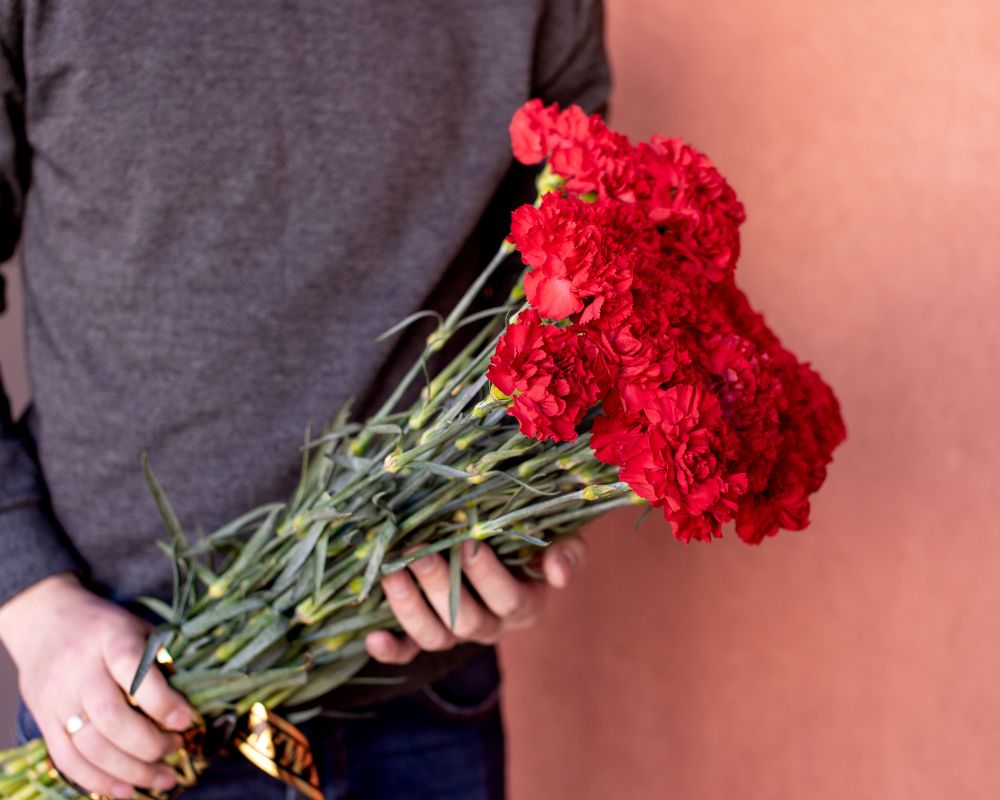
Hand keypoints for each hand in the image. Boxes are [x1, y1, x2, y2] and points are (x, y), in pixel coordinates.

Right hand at [0, 574, 194, 798]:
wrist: (46, 620)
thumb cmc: (106, 627)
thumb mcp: (139, 627)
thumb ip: (161, 659)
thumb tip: (196, 700)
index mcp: (111, 638)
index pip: (135, 674)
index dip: (163, 703)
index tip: (188, 721)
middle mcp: (80, 669)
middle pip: (111, 718)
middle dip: (150, 744)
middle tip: (177, 748)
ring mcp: (57, 697)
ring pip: (89, 746)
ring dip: (130, 771)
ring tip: (163, 779)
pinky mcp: (44, 719)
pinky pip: (67, 759)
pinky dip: (98, 781)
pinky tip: (126, 790)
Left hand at [365, 536, 585, 663]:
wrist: (508, 537)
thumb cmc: (536, 534)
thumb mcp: (562, 538)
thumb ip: (568, 552)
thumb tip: (556, 572)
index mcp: (525, 605)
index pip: (508, 599)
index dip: (486, 575)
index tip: (466, 542)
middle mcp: (491, 625)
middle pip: (466, 619)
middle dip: (440, 585)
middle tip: (420, 551)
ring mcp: (456, 632)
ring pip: (434, 636)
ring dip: (410, 607)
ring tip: (392, 572)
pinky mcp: (427, 633)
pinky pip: (409, 651)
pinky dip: (391, 649)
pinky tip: (372, 636)